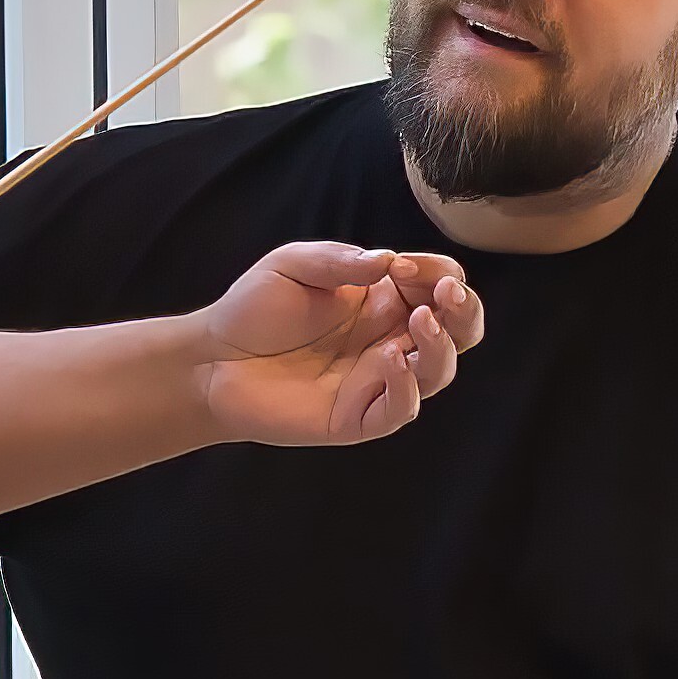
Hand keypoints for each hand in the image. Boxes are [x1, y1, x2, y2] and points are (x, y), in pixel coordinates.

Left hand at [188, 239, 478, 446]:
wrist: (212, 360)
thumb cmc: (254, 309)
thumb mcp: (294, 265)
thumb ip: (341, 260)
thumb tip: (390, 260)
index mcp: (384, 299)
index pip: (439, 283)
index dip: (437, 272)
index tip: (403, 265)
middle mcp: (391, 339)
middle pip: (458, 330)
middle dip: (465, 310)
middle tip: (448, 294)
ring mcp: (378, 380)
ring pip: (439, 371)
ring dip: (441, 345)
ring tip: (422, 320)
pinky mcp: (358, 418)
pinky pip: (401, 409)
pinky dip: (406, 386)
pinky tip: (391, 360)